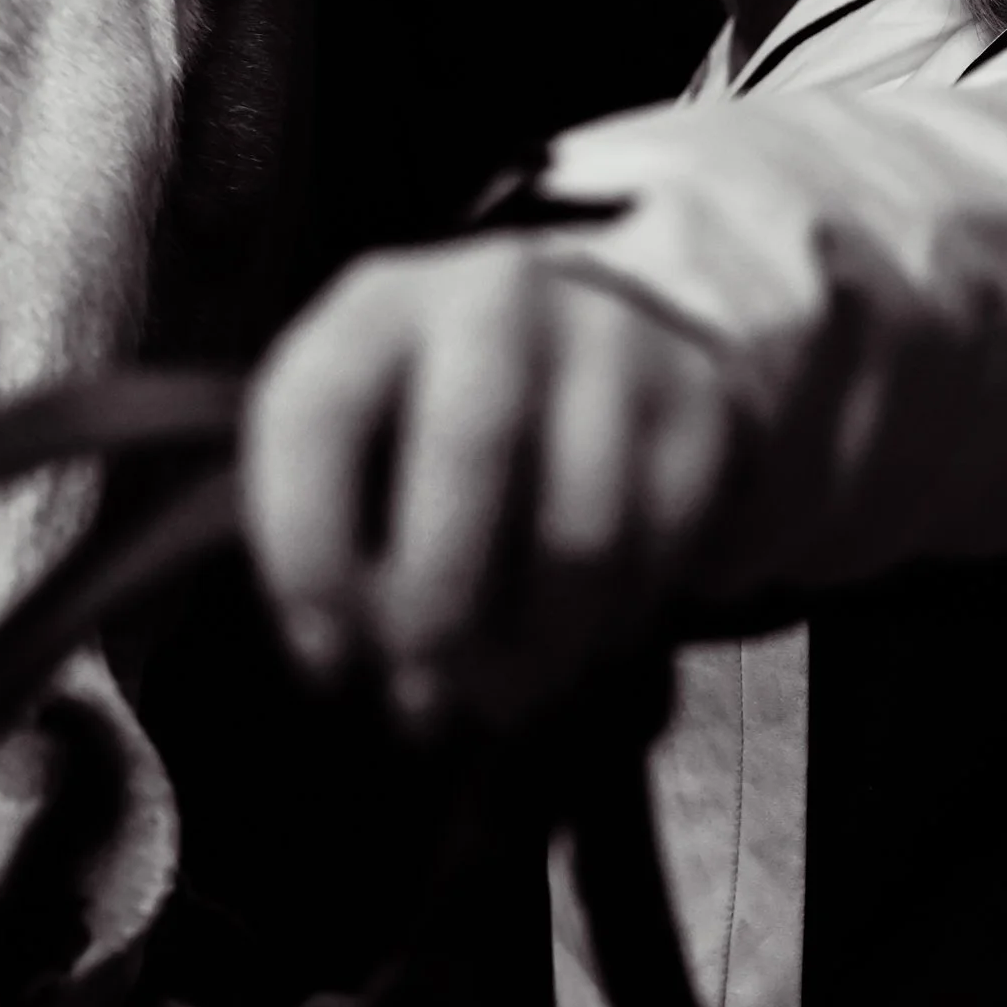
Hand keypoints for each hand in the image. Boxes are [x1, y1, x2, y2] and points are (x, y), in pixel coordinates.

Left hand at [242, 242, 741, 729]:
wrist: (614, 321)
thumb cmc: (444, 408)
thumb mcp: (366, 430)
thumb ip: (337, 522)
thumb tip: (356, 653)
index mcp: (380, 303)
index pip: (323, 412)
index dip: (310, 549)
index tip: (324, 663)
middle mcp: (497, 295)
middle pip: (469, 448)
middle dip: (437, 607)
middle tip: (422, 711)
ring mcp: (611, 338)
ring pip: (579, 529)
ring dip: (536, 647)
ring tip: (501, 702)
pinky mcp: (697, 400)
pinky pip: (658, 549)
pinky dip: (613, 624)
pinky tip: (575, 646)